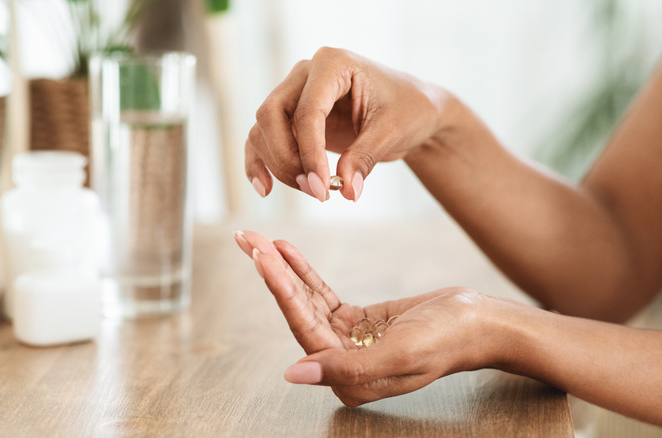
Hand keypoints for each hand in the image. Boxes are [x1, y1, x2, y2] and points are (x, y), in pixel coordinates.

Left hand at [234, 230, 502, 405]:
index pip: (303, 328)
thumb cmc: (448, 340)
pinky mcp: (357, 322)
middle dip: (271, 274)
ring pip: (306, 301)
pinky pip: (322, 295)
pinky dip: (304, 272)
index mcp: (348, 379)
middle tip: (247, 240)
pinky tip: (287, 251)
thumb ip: (346, 368)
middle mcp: (342, 364)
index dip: (279, 290)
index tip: (259, 256)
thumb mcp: (400, 353)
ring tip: (260, 239)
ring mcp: (348, 342)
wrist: (480, 323)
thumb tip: (293, 373)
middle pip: (297, 312)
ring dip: (283, 270)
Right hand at [246, 47, 450, 201]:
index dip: (310, 152)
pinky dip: (260, 164)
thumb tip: (348, 190)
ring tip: (313, 191)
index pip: (307, 110)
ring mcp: (293, 94)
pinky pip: (262, 139)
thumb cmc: (408, 110)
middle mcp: (305, 74)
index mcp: (333, 64)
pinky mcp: (290, 118)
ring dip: (280, 166)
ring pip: (263, 130)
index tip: (322, 187)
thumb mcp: (393, 132)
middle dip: (288, 159)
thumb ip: (365, 158)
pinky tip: (265, 189)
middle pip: (271, 115)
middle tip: (316, 191)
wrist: (412, 111)